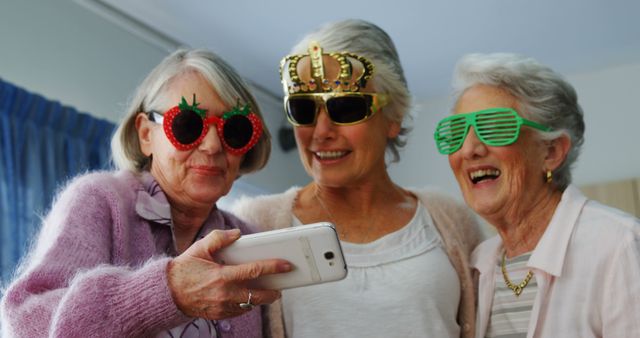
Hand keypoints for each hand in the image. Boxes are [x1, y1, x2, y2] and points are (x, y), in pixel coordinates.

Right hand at [167, 229, 291, 318]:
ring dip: (260, 299)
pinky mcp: (219, 315)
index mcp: (222, 276)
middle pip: (258, 295)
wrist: (167, 292)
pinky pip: (239, 311)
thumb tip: (237, 234)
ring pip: (250, 305)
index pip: (254, 270)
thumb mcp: (200, 248)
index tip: (287, 265)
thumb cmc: (184, 268)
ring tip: (267, 291)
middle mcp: (224, 294)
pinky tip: (248, 296)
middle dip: (273, 292)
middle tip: (280, 287)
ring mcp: (222, 307)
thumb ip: (219, 238)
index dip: (273, 267)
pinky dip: (246, 304)